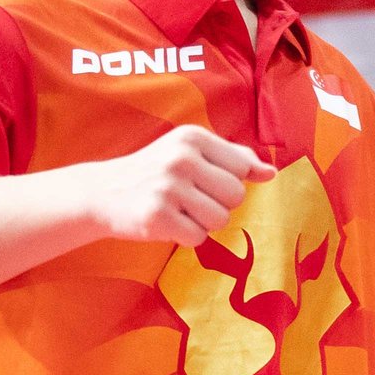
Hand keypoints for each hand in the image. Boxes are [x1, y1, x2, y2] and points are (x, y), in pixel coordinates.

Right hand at [87, 125, 274, 245]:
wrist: (103, 192)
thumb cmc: (157, 172)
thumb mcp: (192, 153)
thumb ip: (235, 158)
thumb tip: (272, 172)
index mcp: (192, 137)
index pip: (243, 168)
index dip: (228, 181)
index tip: (202, 179)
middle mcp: (180, 158)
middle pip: (236, 196)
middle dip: (218, 204)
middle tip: (188, 199)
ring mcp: (167, 188)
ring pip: (220, 220)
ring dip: (203, 223)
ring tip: (178, 210)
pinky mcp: (156, 217)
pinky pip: (198, 238)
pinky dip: (186, 237)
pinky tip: (167, 222)